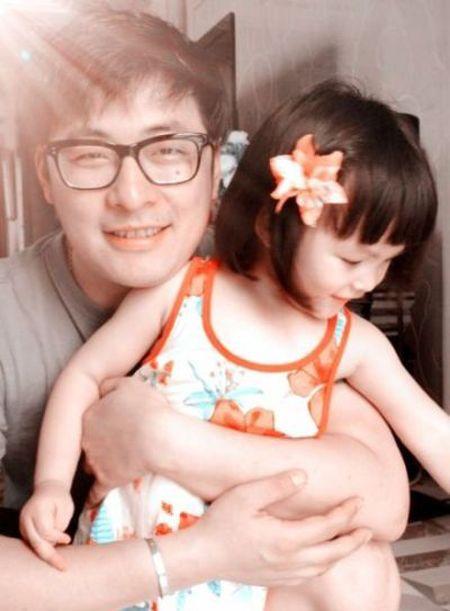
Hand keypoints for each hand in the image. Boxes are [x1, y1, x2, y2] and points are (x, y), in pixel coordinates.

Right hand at [19, 480, 72, 570]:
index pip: (45, 530)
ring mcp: (23, 526)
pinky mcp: (25, 532)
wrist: (48, 489)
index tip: (68, 539)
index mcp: (37, 509)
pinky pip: (33, 545)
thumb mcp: (65, 506)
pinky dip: (44, 550)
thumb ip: (60, 524)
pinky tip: (54, 557)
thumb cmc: (60, 498)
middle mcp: (26, 519)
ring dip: (48, 554)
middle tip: (64, 567)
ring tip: (61, 563)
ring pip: (34, 546)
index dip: (57, 537)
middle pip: (37, 543)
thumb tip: (55, 543)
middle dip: (51, 557)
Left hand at [82, 377, 170, 506]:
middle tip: (116, 441)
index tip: (115, 422)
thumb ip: (109, 384)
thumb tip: (101, 388)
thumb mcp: (128, 384)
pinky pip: (95, 493)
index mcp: (90, 415)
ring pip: (90, 464)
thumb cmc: (146, 407)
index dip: (102, 420)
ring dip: (97, 465)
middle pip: (88, 441)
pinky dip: (93, 498)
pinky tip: (92, 503)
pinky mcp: (106, 479)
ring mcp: (95, 461)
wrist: (158, 437)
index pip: (90, 418)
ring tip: (111, 464)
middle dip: (98, 442)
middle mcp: (86, 439)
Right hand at [161, 471, 371, 590]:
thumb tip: (303, 476)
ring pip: (323, 567)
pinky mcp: (275, 578)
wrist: (201, 556)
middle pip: (333, 553)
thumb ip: (276, 485)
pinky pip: (309, 575)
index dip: (345, 513)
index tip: (358, 501)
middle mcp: (289, 560)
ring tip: (351, 542)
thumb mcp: (246, 495)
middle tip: (368, 528)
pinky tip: (323, 557)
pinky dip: (324, 565)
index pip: (326, 527)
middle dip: (353, 540)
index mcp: (285, 539)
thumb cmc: (221, 524)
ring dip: (342, 554)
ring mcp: (283, 572)